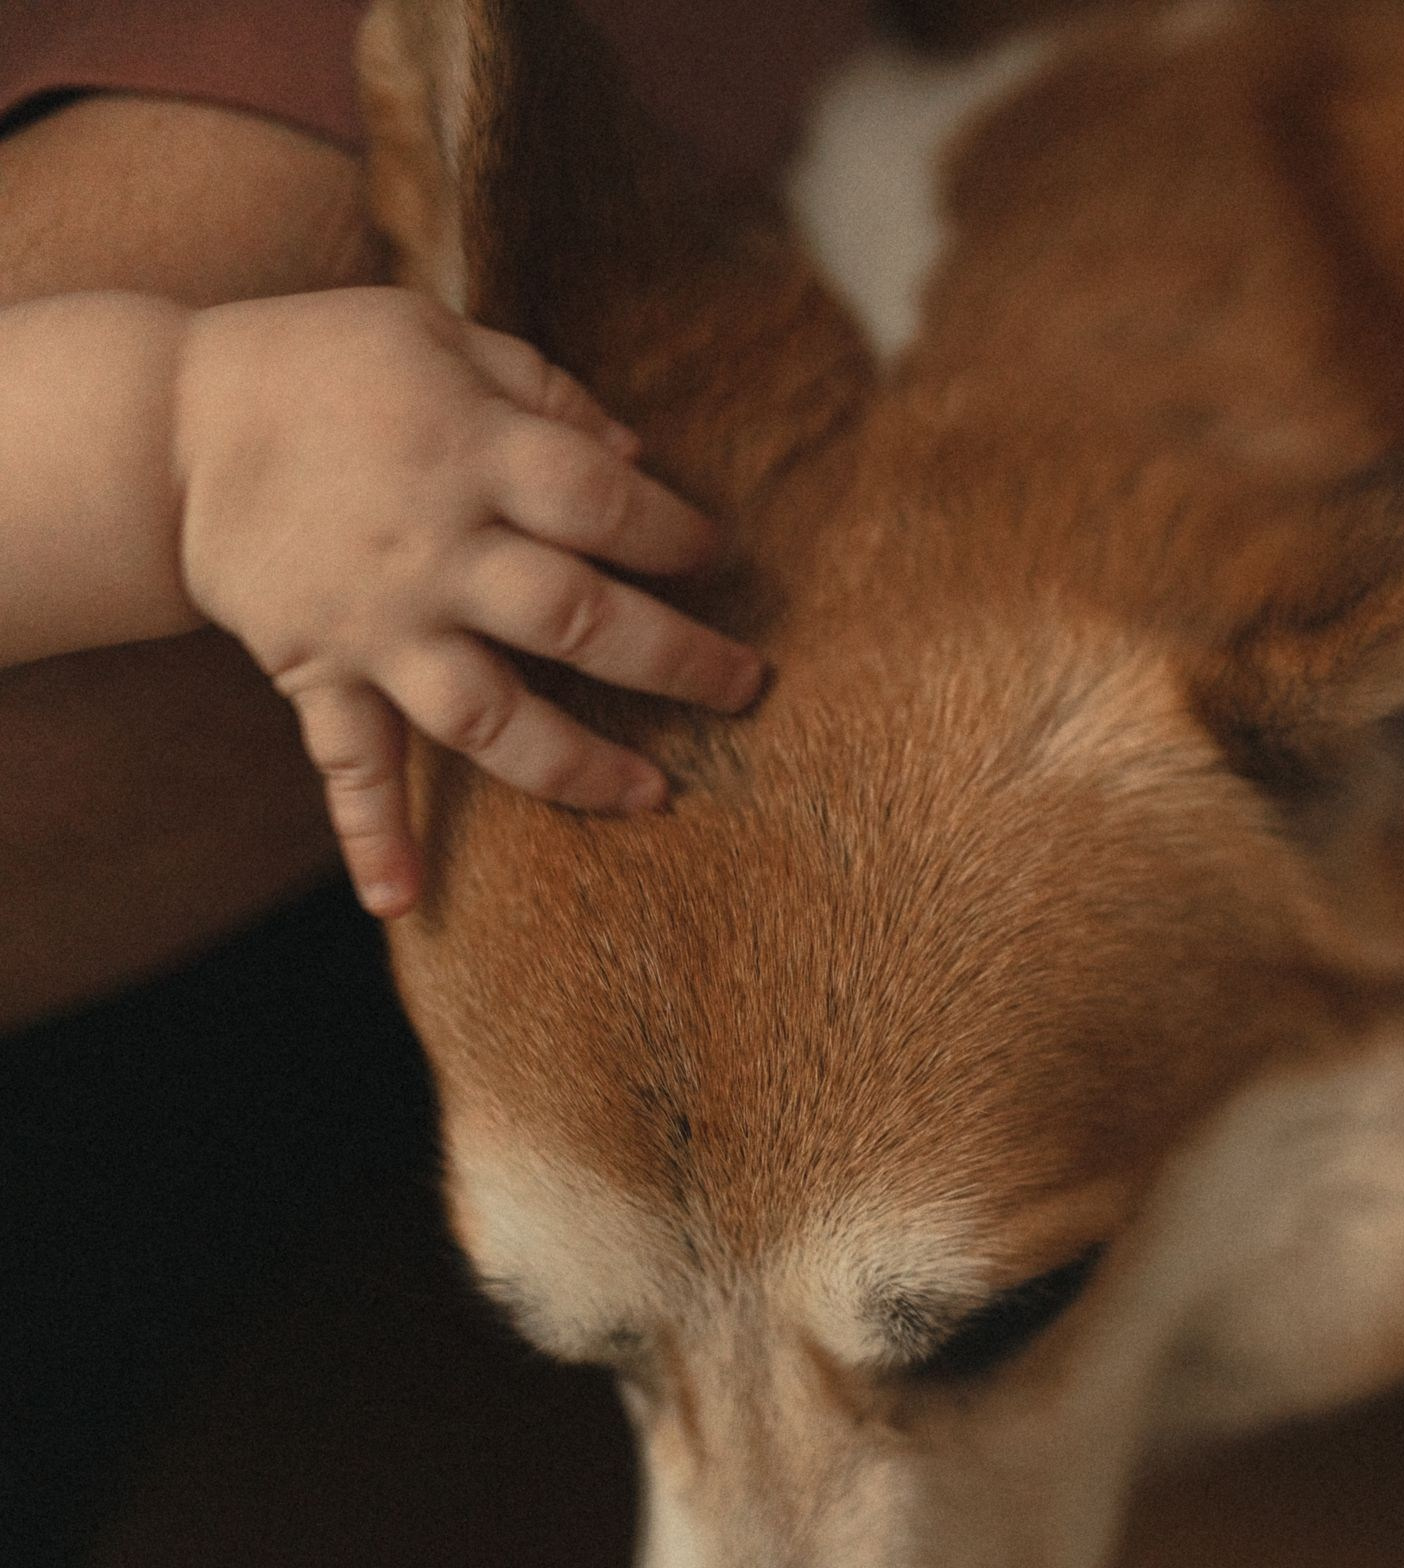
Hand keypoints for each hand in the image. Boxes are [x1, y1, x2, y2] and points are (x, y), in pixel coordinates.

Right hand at [170, 288, 764, 916]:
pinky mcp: (317, 669)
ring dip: (575, 766)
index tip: (716, 554)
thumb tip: (642, 461)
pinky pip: (348, 762)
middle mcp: (433, 551)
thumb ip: (546, 394)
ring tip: (654, 796)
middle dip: (677, 660)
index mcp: (470, 454)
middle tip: (748, 687)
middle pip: (576, 618)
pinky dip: (370, 833)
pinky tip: (401, 901)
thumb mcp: (436, 335)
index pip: (603, 503)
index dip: (674, 532)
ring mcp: (376, 623)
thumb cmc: (321, 365)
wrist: (161, 425)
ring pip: (491, 714)